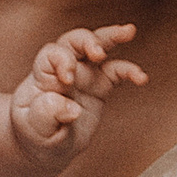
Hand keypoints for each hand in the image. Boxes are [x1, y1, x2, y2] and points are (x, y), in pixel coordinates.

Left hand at [7, 24, 146, 164]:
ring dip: (112, 36)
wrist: (46, 145)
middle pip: (73, 41)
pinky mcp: (99, 86)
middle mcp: (63, 70)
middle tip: (98, 52)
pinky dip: (129, 71)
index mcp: (43, 77)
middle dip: (87, 40)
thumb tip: (71, 109)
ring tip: (129, 31)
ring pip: (97, 46)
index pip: (51, 56)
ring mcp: (83, 75)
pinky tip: (141, 78)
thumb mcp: (34, 129)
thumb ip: (47, 116)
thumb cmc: (36, 134)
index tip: (68, 81)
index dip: (61, 62)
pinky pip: (116, 72)